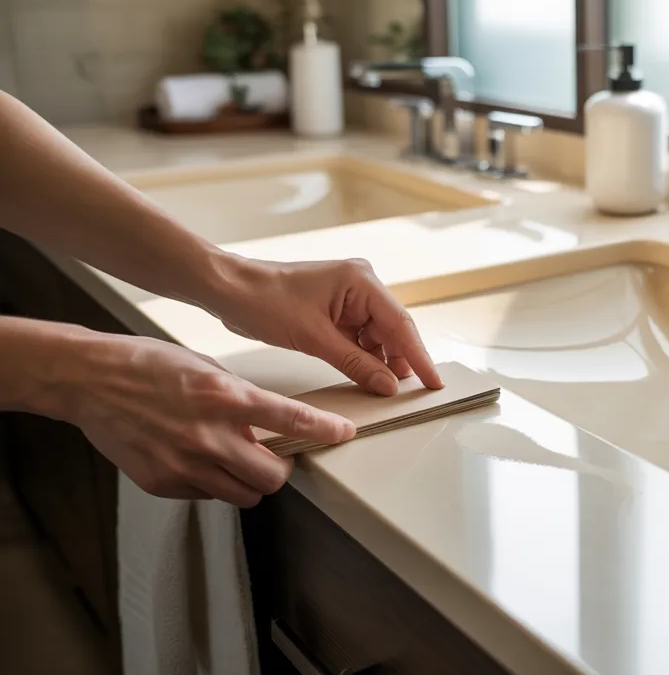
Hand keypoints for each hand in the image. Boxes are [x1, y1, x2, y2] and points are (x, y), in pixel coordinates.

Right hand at [53, 332, 354, 506]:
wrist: (90, 379)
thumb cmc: (148, 365)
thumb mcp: (208, 368)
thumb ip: (241, 400)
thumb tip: (268, 427)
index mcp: (225, 397)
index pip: (292, 420)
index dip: (326, 430)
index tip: (343, 433)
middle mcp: (209, 435)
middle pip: (274, 477)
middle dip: (282, 469)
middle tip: (276, 455)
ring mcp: (184, 464)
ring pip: (244, 494)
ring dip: (250, 480)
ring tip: (236, 458)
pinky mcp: (162, 482)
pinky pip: (207, 495)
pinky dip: (213, 483)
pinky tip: (199, 459)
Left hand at [209, 256, 442, 395]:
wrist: (229, 289)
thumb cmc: (264, 300)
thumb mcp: (314, 338)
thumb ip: (356, 363)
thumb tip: (388, 385)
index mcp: (361, 281)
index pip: (401, 323)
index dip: (419, 356)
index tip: (434, 382)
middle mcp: (361, 285)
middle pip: (393, 330)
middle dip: (400, 361)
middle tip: (412, 394)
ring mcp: (349, 297)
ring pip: (377, 336)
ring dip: (380, 362)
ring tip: (387, 390)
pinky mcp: (336, 310)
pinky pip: (359, 337)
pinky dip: (363, 357)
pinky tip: (367, 376)